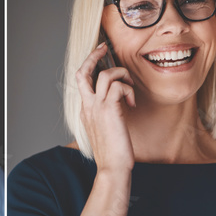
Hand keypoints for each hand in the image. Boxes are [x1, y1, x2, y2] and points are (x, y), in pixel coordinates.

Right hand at [75, 43, 135, 174]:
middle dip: (94, 55)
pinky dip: (128, 90)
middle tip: (105, 47)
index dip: (90, 65)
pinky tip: (132, 103)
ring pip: (104, 75)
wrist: (112, 168)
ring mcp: (96, 108)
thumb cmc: (113, 153)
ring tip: (130, 87)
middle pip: (83, 71)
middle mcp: (87, 106)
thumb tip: (118, 105)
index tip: (100, 56)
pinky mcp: (109, 110)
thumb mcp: (106, 131)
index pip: (82, 80)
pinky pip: (118, 86)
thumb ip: (106, 116)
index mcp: (85, 110)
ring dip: (121, 74)